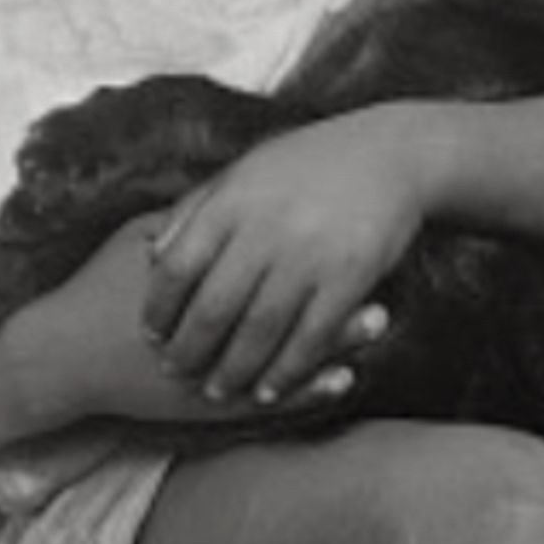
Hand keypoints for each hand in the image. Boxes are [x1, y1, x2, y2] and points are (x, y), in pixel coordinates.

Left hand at [143, 109, 424, 407]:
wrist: (392, 153)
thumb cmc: (310, 162)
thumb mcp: (245, 171)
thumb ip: (197, 210)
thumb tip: (152, 257)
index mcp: (233, 201)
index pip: (178, 266)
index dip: (159, 308)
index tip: (151, 334)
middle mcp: (266, 229)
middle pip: (213, 307)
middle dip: (190, 349)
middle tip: (176, 373)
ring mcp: (310, 255)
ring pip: (259, 331)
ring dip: (234, 370)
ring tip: (218, 390)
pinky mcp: (349, 277)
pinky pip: (310, 337)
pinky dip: (286, 371)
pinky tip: (271, 390)